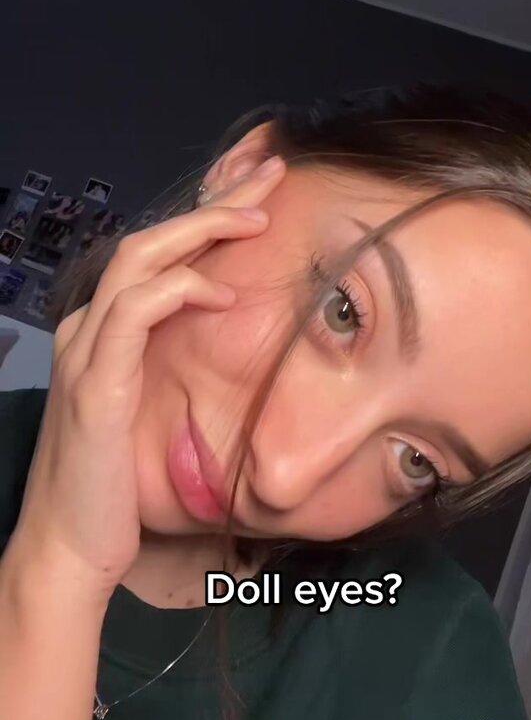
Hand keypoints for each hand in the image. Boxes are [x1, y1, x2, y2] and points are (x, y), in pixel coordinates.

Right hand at [11, 157, 285, 602]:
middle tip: (270, 173)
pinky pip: (135, 313)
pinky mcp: (98, 384)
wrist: (70, 546)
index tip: (259, 193)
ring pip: (139, 259)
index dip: (206, 217)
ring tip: (256, 216)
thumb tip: (224, 335)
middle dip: (214, 202)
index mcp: (105, 332)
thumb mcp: (151, 411)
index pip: (158, 254)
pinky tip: (221, 292)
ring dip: (201, 230)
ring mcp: (89, 351)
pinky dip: (179, 291)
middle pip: (151, 239)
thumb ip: (174, 366)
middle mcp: (90, 328)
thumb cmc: (116, 482)